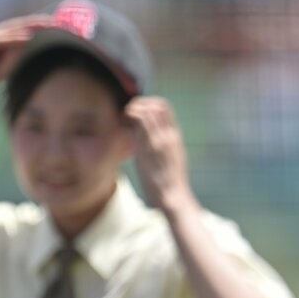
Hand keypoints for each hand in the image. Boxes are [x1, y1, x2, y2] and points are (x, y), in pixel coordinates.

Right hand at [0, 16, 50, 99]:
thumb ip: (11, 62)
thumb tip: (26, 49)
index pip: (19, 32)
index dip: (36, 29)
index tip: (55, 28)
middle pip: (17, 26)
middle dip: (37, 23)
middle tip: (57, 21)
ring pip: (9, 29)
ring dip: (28, 26)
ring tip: (46, 24)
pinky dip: (12, 39)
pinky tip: (26, 39)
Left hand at [122, 96, 191, 210]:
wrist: (173, 196)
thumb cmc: (168, 183)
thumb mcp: (168, 161)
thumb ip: (159, 147)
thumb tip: (143, 138)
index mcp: (175, 137)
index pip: (166, 109)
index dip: (151, 103)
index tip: (138, 109)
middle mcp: (169, 135)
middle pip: (159, 104)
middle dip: (142, 101)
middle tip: (129, 109)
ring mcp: (160, 138)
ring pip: (149, 109)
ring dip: (135, 106)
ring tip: (125, 113)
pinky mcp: (150, 145)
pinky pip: (142, 120)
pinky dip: (131, 114)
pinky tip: (123, 119)